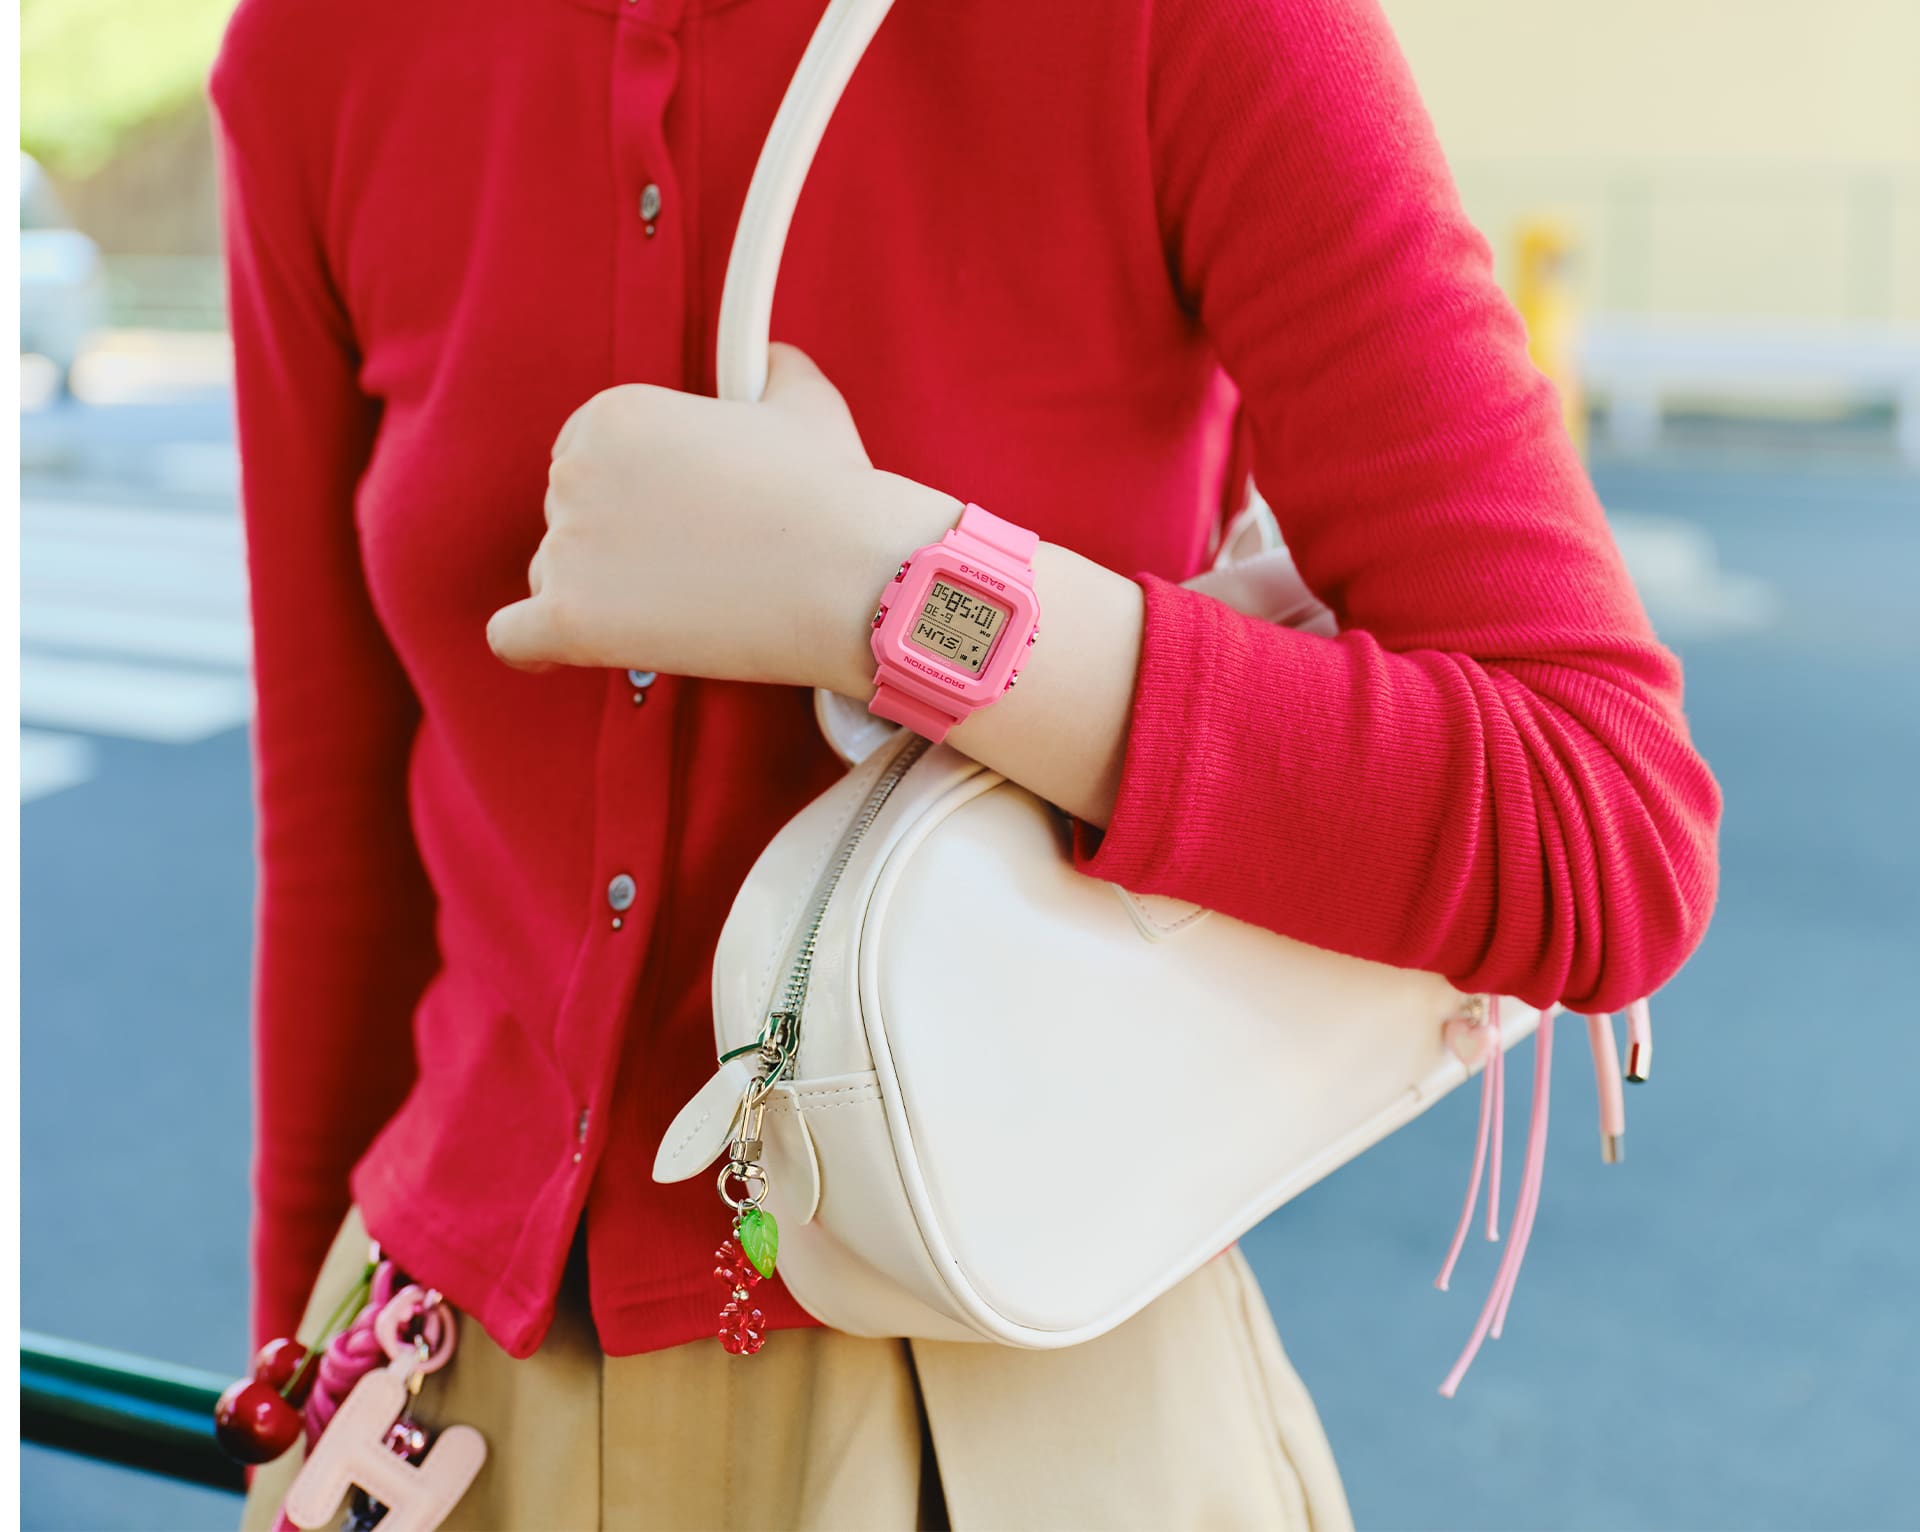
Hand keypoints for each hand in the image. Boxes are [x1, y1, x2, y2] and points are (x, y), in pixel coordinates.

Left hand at [487, 343, 958, 691]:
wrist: (852, 577)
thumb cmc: (833, 494)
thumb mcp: (803, 401)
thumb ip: (771, 370)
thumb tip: (770, 358)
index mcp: (612, 414)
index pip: (584, 460)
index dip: (632, 493)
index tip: (676, 517)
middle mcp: (574, 472)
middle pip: (567, 517)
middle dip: (618, 543)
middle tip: (693, 565)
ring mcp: (567, 548)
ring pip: (552, 577)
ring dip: (601, 595)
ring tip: (679, 609)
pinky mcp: (571, 620)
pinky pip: (513, 638)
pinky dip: (536, 646)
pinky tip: (567, 649)